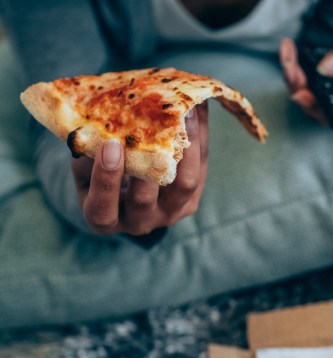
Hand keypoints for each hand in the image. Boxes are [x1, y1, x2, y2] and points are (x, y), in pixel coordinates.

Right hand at [71, 102, 208, 236]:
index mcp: (103, 219)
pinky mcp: (191, 199)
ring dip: (186, 148)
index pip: (102, 210)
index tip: (110, 145)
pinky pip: (200, 170)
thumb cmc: (95, 173)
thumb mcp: (84, 165)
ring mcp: (169, 213)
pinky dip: (200, 139)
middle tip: (152, 125)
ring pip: (184, 186)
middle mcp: (139, 223)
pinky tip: (198, 110)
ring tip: (186, 112)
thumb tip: (96, 112)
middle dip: (147, 163)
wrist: (122, 189)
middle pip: (145, 199)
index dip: (105, 180)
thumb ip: (87, 149)